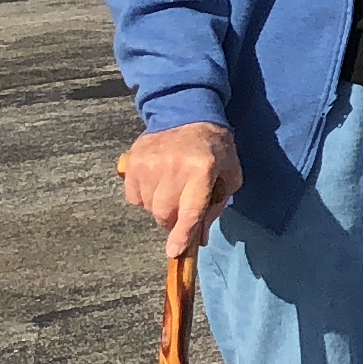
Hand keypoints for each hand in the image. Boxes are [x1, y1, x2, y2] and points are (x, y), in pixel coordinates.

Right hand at [118, 123, 239, 258]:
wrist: (187, 112)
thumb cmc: (214, 147)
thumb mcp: (229, 174)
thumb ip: (216, 207)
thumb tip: (198, 239)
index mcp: (202, 169)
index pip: (190, 210)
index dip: (182, 234)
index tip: (175, 251)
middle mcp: (173, 166)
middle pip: (164, 214)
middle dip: (173, 221)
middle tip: (182, 208)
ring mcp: (150, 163)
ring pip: (148, 207)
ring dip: (160, 207)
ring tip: (172, 187)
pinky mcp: (133, 161)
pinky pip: (134, 196)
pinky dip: (144, 196)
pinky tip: (157, 181)